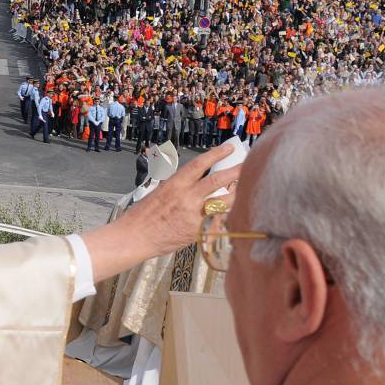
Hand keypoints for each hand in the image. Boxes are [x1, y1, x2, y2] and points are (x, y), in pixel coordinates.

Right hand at [82, 144, 242, 282]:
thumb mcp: (158, 192)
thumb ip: (178, 186)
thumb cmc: (142, 215)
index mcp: (175, 184)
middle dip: (237, 171)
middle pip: (219, 180)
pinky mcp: (198, 230)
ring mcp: (194, 214)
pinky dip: (226, 215)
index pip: (200, 164)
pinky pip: (218, 221)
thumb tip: (194, 180)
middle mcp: (187, 197)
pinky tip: (234, 213)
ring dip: (237, 194)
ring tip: (245, 189)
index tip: (229, 148)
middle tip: (249, 164)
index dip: (217, 154)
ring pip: (224, 201)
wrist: (135, 237)